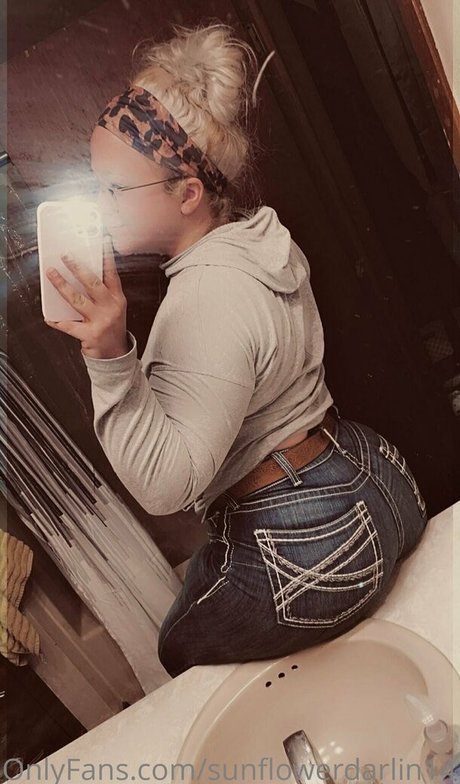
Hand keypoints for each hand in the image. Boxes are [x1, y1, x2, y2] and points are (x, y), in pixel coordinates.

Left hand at [44, 236, 129, 358]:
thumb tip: (80, 276)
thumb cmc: (112, 329)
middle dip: (77, 267)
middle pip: (92, 283)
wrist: (116, 355)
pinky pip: (69, 325)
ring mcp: (101, 321)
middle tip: (66, 256)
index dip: (107, 258)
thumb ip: (102, 294)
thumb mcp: (114, 309)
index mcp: (118, 299)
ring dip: (62, 285)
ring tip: (52, 274)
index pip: (112, 275)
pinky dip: (57, 321)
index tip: (102, 243)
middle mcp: (111, 308)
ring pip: (77, 299)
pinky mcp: (90, 334)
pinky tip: (49, 317)